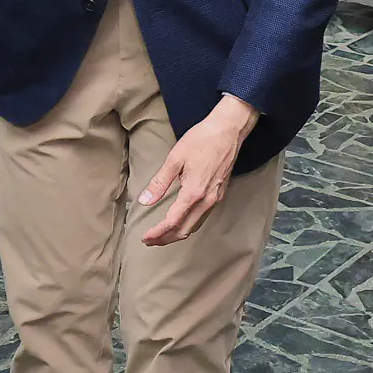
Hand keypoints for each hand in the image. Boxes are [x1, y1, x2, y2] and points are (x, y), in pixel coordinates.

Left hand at [137, 94, 259, 246]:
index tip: (145, 238)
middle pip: (185, 230)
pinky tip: (181, 221)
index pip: (173, 222)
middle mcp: (207, 201)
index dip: (157, 233)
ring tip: (162, 235)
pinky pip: (203, 217)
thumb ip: (159, 183)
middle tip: (150, 241)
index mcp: (194, 193)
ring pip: (196, 226)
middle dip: (166, 238)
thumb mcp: (174, 159)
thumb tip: (144, 200)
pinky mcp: (219, 194)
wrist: (227, 131)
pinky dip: (189, 225)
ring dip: (178, 233)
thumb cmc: (200, 141)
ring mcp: (216, 199)